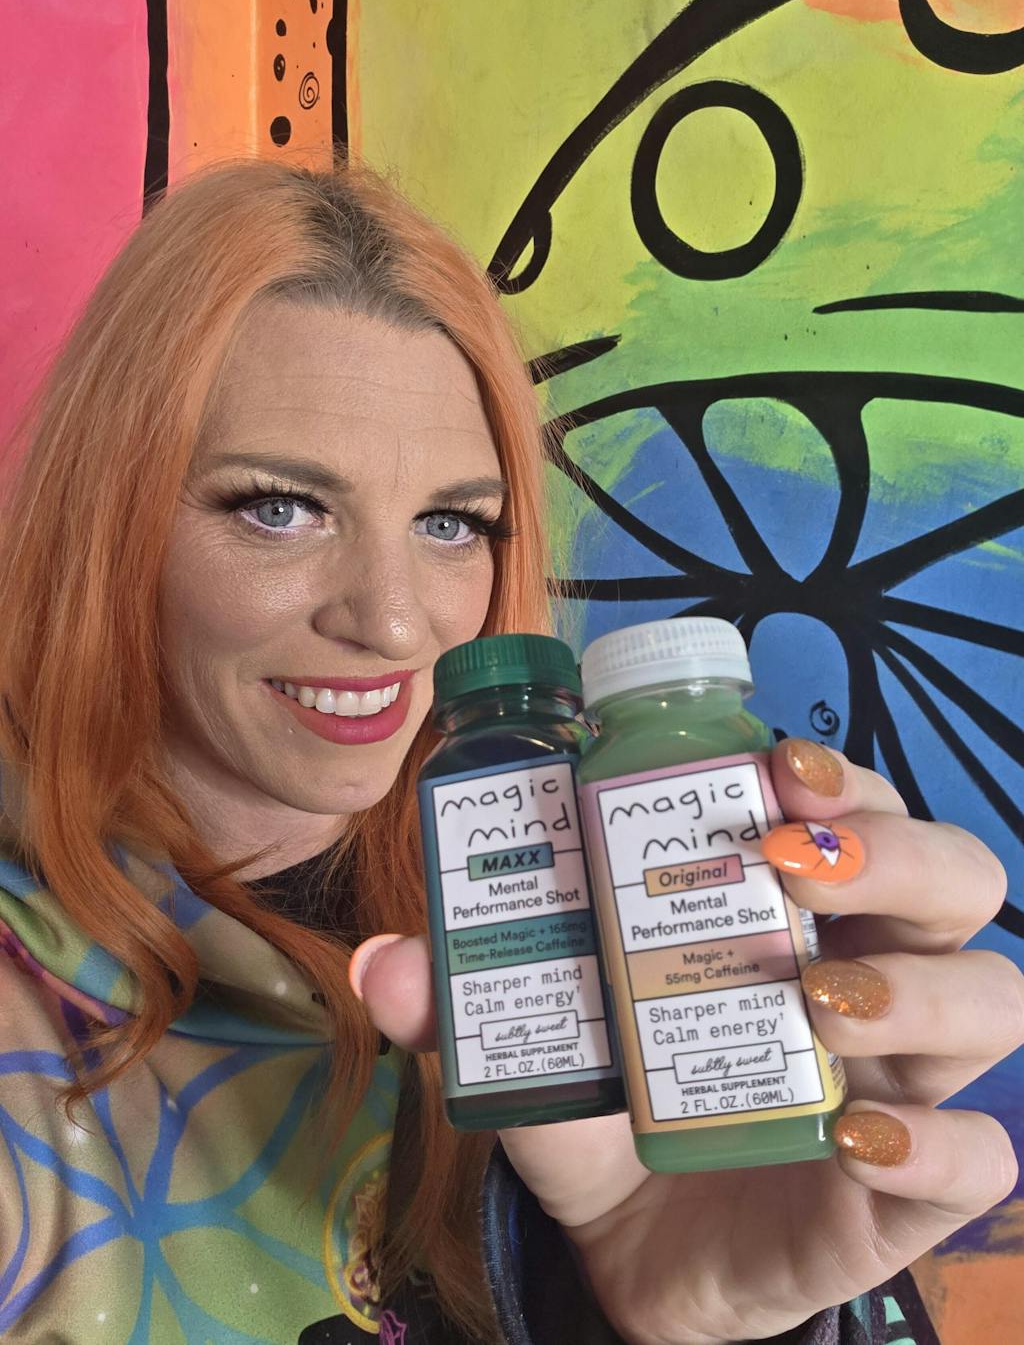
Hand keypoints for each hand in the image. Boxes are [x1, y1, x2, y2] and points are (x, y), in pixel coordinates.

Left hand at [351, 741, 1022, 1344]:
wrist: (633, 1255)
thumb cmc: (608, 1112)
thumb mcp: (533, 1047)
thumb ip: (466, 999)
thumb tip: (386, 961)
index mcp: (790, 908)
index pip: (854, 807)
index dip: (835, 773)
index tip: (774, 762)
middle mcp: (868, 968)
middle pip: (955, 875)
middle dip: (893, 848)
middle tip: (792, 863)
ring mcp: (902, 1076)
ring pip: (993, 995)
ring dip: (920, 984)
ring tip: (820, 1000)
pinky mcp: (907, 1187)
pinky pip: (979, 1154)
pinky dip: (932, 1142)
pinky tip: (851, 1140)